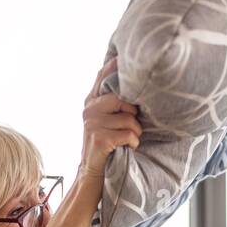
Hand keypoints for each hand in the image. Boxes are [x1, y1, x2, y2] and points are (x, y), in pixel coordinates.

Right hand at [78, 56, 141, 179]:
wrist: (94, 171)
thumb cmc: (108, 143)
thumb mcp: (108, 119)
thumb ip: (115, 102)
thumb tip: (135, 82)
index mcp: (92, 100)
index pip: (102, 76)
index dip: (113, 65)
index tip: (123, 55)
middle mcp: (89, 108)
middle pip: (122, 98)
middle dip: (134, 114)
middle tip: (133, 126)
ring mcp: (92, 123)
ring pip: (129, 119)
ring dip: (136, 132)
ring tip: (130, 139)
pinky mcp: (99, 138)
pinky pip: (128, 134)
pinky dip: (133, 142)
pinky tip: (128, 147)